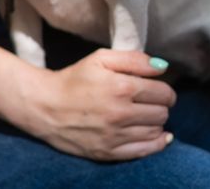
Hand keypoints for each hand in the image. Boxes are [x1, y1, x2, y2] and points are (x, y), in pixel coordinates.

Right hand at [15, 49, 176, 160]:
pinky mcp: (107, 152)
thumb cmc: (74, 79)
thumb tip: (163, 68)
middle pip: (162, 113)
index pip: (164, 93)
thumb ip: (135, 59)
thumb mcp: (101, 59)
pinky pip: (143, 151)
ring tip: (145, 116)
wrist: (44, 106)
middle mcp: (120, 113)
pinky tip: (158, 137)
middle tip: (150, 103)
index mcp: (121, 87)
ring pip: (155, 131)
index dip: (165, 91)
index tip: (159, 91)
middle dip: (161, 106)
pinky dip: (155, 144)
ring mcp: (114, 135)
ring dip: (156, 123)